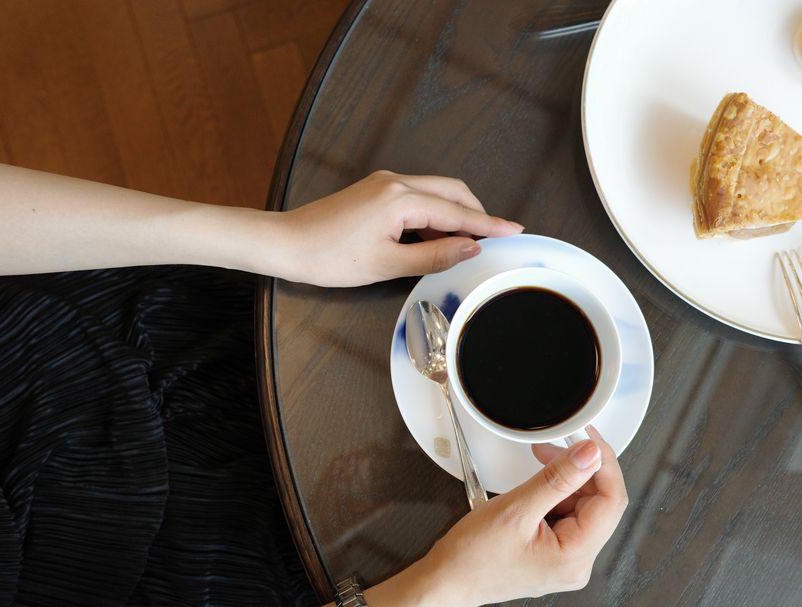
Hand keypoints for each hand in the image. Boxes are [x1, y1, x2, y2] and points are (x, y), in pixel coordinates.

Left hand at [277, 171, 522, 286]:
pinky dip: (432, 216)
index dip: (489, 224)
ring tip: (461, 247)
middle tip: (492, 239)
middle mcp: (395, 182)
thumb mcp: (387, 264)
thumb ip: (434, 255)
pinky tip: (433, 240)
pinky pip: (416, 198)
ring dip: (452, 216)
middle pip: (451, 191)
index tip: (515, 230)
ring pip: (434, 193)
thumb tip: (471, 248)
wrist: (286, 244)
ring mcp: (383, 184)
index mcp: (401, 199)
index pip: (457, 212)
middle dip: (475, 213)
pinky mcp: (374, 191)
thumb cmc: (329, 258)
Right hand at [362, 427, 627, 606]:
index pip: (611, 501)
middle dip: (581, 469)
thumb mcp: (516, 509)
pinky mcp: (553, 553)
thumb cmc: (472, 558)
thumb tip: (589, 455)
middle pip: (599, 503)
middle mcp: (576, 563)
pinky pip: (566, 515)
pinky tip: (536, 485)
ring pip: (582, 506)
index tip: (589, 439)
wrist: (446, 579)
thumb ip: (558, 479)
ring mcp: (565, 559)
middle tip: (560, 444)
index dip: (603, 464)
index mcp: (575, 557)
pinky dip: (554, 494)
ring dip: (565, 479)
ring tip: (542, 463)